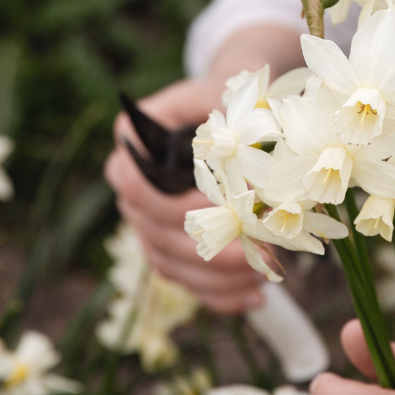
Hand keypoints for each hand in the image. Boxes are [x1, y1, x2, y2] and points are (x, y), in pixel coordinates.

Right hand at [104, 78, 269, 312]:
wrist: (238, 113)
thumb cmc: (231, 100)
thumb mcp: (228, 96)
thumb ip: (228, 123)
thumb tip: (246, 176)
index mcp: (132, 148)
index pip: (137, 186)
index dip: (179, 204)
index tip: (229, 209)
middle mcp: (132, 192)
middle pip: (156, 233)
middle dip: (210, 249)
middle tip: (258, 252)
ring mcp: (149, 226)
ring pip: (171, 264)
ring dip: (217, 278)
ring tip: (262, 275)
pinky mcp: (172, 251)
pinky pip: (188, 281)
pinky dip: (220, 295)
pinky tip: (254, 298)